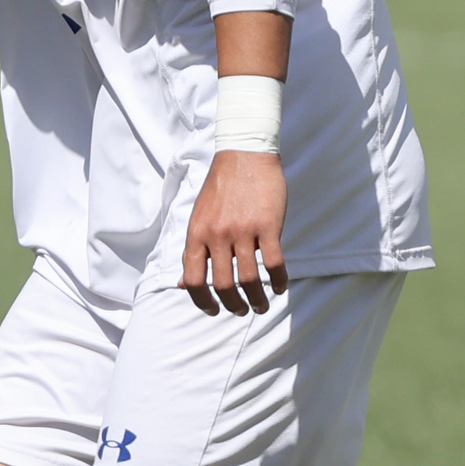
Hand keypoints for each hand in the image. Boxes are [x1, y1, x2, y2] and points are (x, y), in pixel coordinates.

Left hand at [181, 149, 286, 314]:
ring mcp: (243, 231)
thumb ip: (193, 251)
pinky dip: (279, 280)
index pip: (193, 279)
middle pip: (223, 285)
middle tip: (241, 310)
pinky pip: (274, 262)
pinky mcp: (268, 225)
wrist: (243, 155)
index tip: (213, 310)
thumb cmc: (220, 189)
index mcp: (196, 234)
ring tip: (261, 306)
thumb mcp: (197, 219)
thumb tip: (183, 284)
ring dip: (257, 299)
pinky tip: (280, 286)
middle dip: (232, 305)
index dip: (202, 301)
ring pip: (249, 279)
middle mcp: (217, 235)